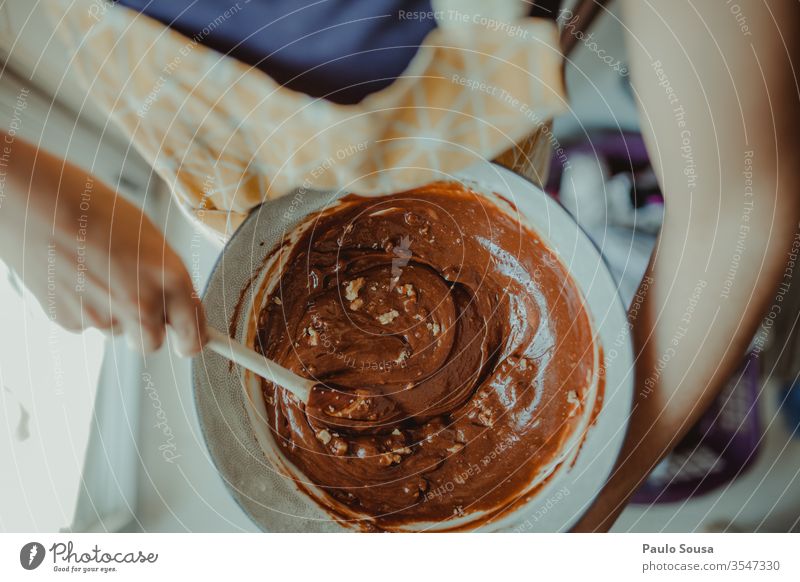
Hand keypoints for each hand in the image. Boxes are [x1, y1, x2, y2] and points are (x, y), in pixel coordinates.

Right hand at [0, 133, 206, 354]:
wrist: (34, 201)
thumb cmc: (91, 206)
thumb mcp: (147, 235)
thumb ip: (164, 274)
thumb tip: (174, 300)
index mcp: (169, 277)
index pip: (193, 331)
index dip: (193, 340)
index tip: (191, 343)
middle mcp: (141, 303)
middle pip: (152, 343)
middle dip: (149, 330)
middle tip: (138, 306)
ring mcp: (103, 315)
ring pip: (117, 330)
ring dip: (112, 311)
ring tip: (94, 271)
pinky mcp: (69, 320)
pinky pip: (86, 322)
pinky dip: (83, 305)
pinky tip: (73, 274)